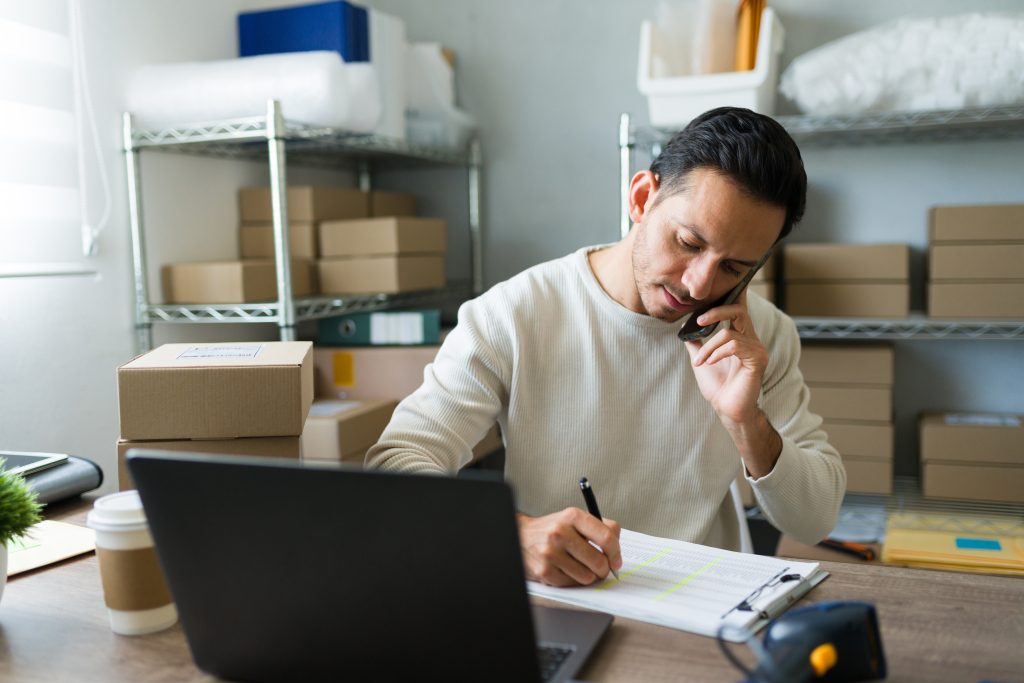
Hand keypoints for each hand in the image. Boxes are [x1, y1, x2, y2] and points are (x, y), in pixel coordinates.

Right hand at [516, 508, 621, 586]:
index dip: (616, 553)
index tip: (617, 561)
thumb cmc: (552, 529)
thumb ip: (600, 526)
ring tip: (579, 567)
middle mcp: (560, 532)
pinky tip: (565, 570)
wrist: (521, 536)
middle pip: (598, 561)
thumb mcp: (574, 519)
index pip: (606, 537)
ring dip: (588, 576)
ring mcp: (550, 552)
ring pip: (587, 576)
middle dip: (603, 569)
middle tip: (600, 568)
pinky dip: (573, 580)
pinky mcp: (544, 571)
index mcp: (572, 516)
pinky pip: (572, 584)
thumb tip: (617, 544)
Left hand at [683, 291, 766, 426]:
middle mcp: (751, 338)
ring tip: (701, 361)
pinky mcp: (757, 359)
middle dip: (715, 311)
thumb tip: (685, 326)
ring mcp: (757, 348)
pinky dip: (716, 353)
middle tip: (698, 319)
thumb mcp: (701, 358)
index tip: (725, 281)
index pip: (739, 307)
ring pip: (729, 332)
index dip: (734, 292)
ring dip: (708, 346)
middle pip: (738, 309)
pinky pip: (734, 345)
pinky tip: (710, 362)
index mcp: (740, 335)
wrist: (727, 409)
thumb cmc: (717, 386)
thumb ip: (696, 341)